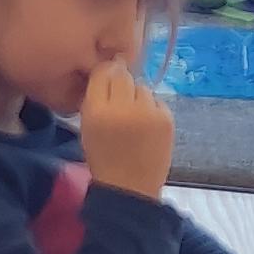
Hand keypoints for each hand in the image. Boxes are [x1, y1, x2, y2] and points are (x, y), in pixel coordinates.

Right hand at [80, 59, 173, 197]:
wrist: (129, 188)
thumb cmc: (103, 156)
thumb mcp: (87, 125)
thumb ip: (96, 96)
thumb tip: (113, 65)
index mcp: (97, 111)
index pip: (103, 72)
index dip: (105, 74)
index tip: (106, 82)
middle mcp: (123, 107)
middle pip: (124, 76)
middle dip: (121, 85)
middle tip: (119, 103)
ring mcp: (148, 113)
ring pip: (142, 87)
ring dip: (137, 97)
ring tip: (134, 118)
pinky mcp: (166, 119)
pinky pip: (157, 101)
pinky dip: (152, 109)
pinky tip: (146, 126)